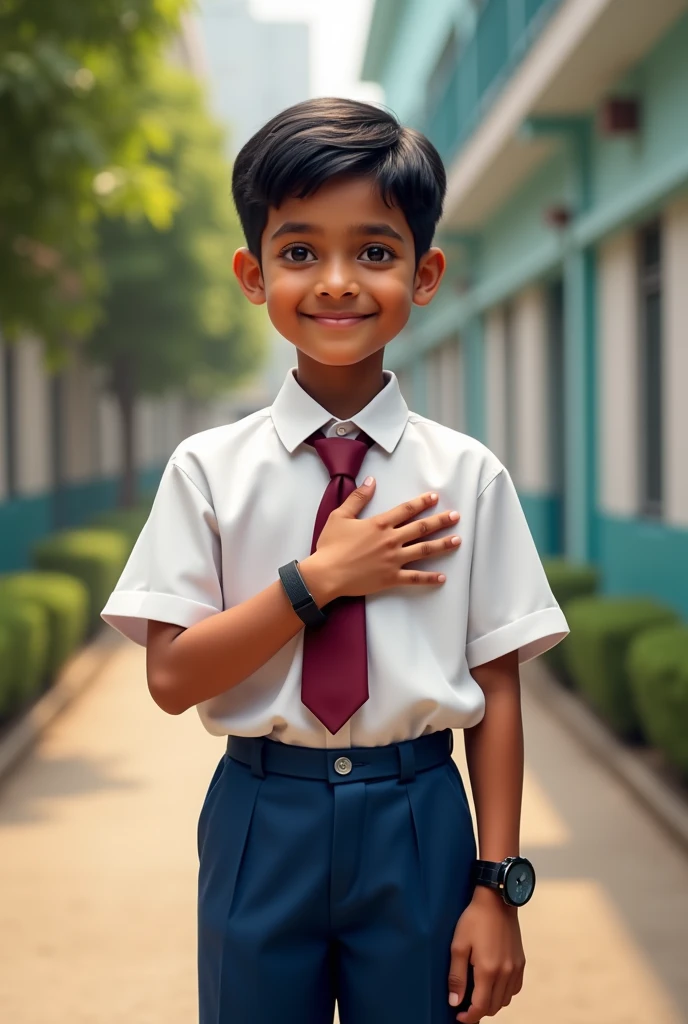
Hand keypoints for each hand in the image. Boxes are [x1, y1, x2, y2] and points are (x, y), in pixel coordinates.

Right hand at [303, 479, 461, 599]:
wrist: (326, 574)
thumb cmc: (330, 545)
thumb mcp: (340, 516)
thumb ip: (358, 498)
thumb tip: (371, 480)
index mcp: (379, 524)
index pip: (406, 510)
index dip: (422, 503)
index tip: (435, 497)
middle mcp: (390, 540)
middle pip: (421, 528)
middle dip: (441, 521)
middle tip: (456, 516)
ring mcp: (393, 560)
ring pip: (424, 551)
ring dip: (442, 545)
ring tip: (457, 540)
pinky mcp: (391, 578)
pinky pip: (414, 578)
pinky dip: (429, 578)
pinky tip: (442, 577)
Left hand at [448, 886, 525, 1021]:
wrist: (497, 900)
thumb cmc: (474, 920)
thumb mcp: (458, 945)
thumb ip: (456, 976)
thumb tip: (455, 1002)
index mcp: (488, 970)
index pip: (480, 1007)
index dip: (469, 1017)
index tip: (458, 1017)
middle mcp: (505, 973)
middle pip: (493, 1007)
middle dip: (478, 1011)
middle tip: (464, 1005)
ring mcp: (515, 968)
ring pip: (504, 1000)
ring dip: (491, 1003)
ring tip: (477, 994)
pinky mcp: (521, 962)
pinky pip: (514, 989)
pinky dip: (503, 993)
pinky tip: (493, 984)